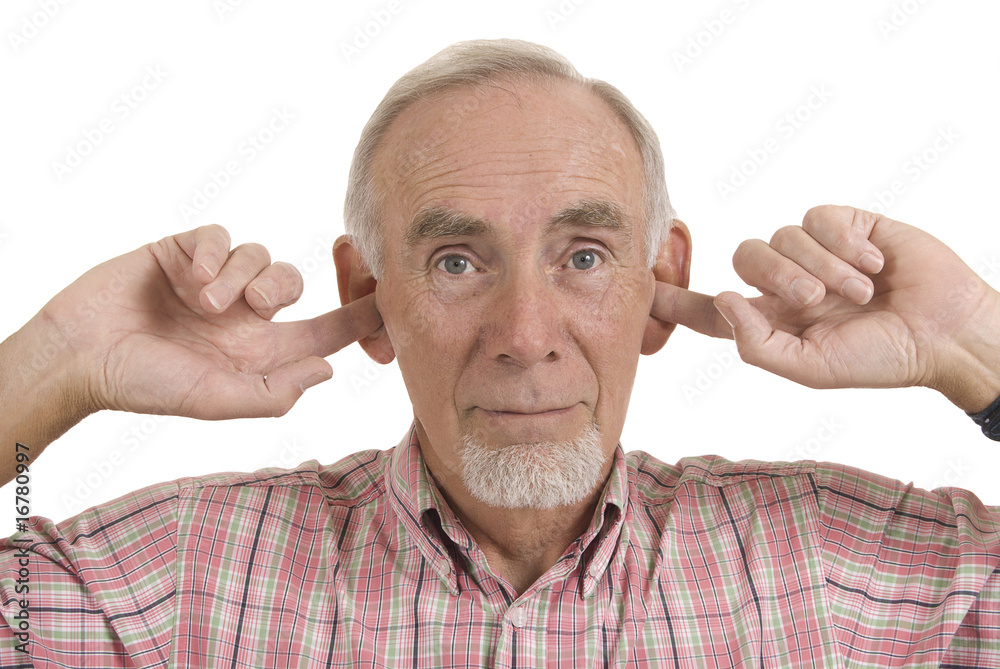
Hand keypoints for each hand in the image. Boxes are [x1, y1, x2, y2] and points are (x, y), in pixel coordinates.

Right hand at [37, 224, 381, 418]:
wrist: (79, 356)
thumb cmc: (144, 385)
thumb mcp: (212, 399)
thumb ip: (271, 393)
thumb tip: (327, 372)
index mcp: (260, 351)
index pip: (324, 330)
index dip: (361, 315)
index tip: (396, 298)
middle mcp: (244, 314)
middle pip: (294, 281)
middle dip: (283, 286)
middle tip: (254, 306)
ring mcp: (216, 281)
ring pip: (259, 255)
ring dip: (238, 276)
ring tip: (204, 303)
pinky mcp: (185, 252)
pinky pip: (222, 236)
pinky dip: (214, 253)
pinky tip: (191, 278)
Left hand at [653, 205, 999, 412]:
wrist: (945, 333)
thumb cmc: (881, 358)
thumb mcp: (812, 368)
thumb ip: (758, 344)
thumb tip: (721, 299)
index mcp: (771, 320)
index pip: (709, 308)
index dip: (673, 299)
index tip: (637, 286)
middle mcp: (786, 282)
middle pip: (744, 258)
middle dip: (778, 278)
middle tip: (818, 302)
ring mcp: (815, 251)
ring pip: (781, 236)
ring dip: (822, 267)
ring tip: (861, 291)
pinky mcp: (847, 224)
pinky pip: (819, 217)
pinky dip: (845, 243)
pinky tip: (876, 264)